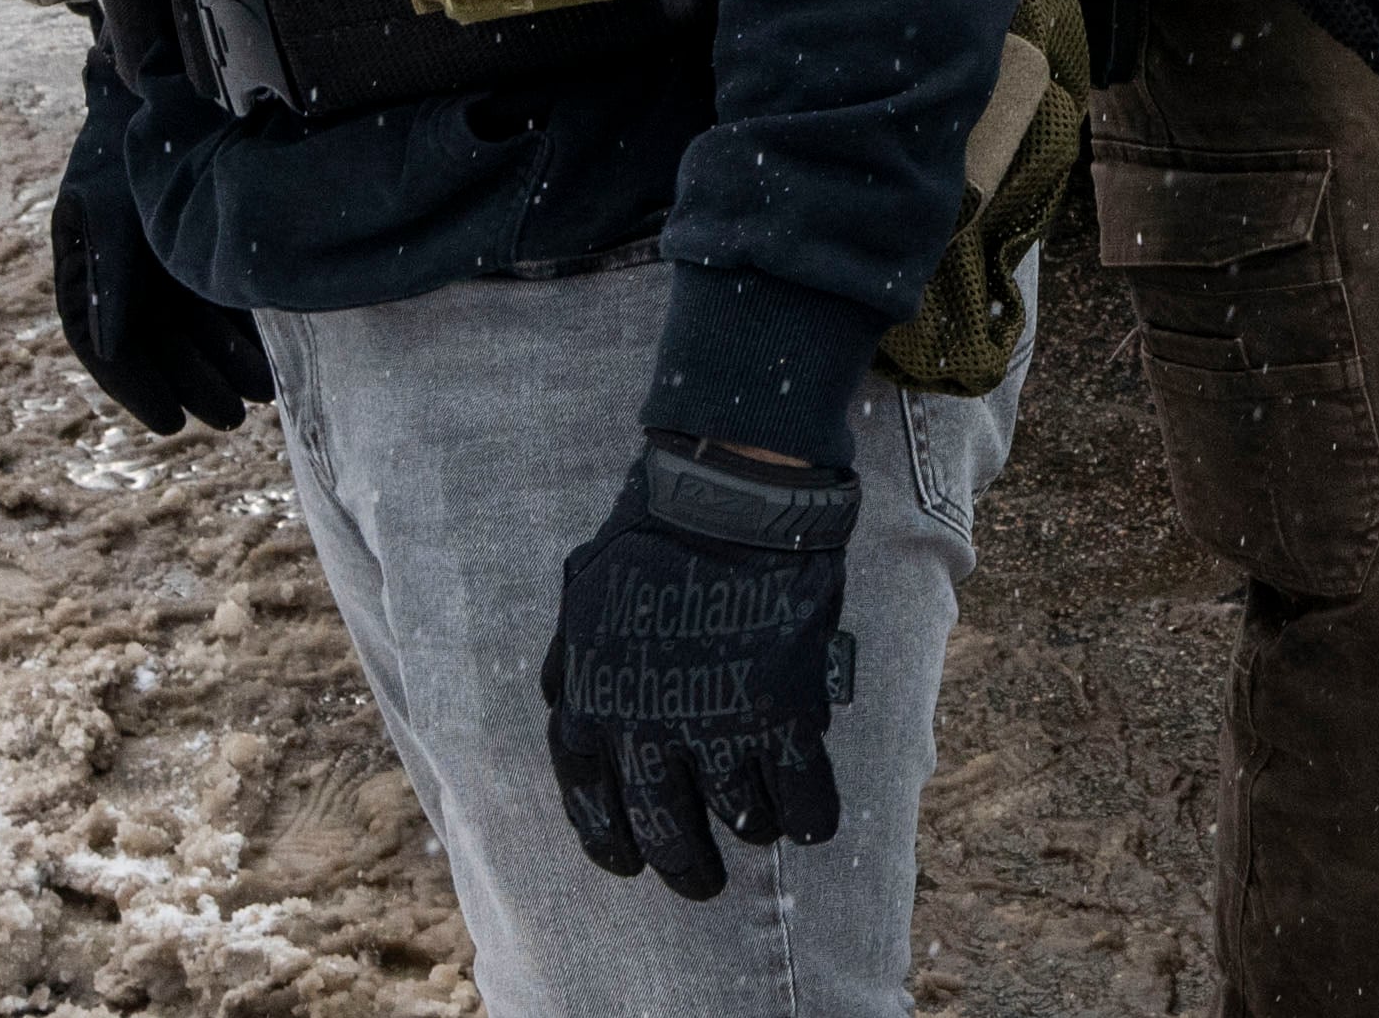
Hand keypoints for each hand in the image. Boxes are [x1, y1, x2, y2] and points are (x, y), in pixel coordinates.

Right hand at [52, 105, 266, 435]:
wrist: (160, 95)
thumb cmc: (123, 151)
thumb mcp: (112, 208)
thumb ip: (110, 274)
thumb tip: (107, 345)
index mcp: (87, 279)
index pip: (108, 350)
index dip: (137, 390)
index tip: (168, 424)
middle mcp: (129, 282)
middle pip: (162, 351)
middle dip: (196, 386)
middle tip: (233, 418)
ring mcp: (167, 267)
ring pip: (197, 332)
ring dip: (227, 365)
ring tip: (264, 396)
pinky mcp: (207, 249)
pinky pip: (226, 301)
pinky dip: (249, 327)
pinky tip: (279, 353)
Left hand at [540, 435, 858, 899]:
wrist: (726, 496)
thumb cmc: (653, 535)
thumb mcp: (582, 600)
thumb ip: (571, 662)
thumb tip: (564, 702)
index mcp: (589, 708)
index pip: (591, 804)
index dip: (611, 841)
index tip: (628, 863)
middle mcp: (643, 734)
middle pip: (662, 828)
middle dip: (683, 865)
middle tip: (701, 881)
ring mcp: (715, 726)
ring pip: (735, 814)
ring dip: (749, 829)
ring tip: (761, 830)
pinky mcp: (781, 712)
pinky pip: (799, 790)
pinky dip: (810, 815)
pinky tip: (813, 823)